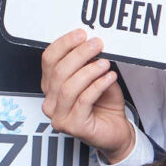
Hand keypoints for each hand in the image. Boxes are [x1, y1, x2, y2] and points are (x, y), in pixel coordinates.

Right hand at [40, 29, 134, 161]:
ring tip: (105, 63)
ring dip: (89, 70)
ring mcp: (59, 116)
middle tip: (96, 44)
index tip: (81, 34)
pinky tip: (109, 77)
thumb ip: (89, 63)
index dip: (64, 44)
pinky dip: (98, 85)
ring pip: (69, 86)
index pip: (49, 60)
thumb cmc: (104, 105)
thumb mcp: (95, 77)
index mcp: (51, 86)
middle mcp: (51, 101)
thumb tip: (90, 44)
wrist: (116, 130)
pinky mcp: (73, 126)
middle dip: (79, 54)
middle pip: (59, 71)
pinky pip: (84, 100)